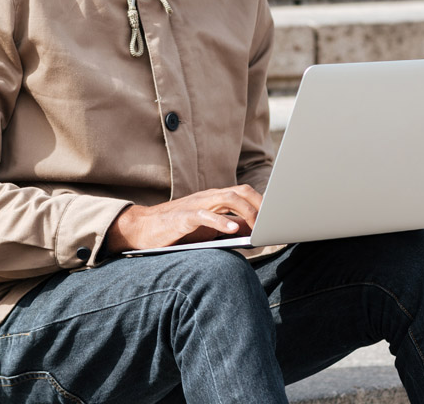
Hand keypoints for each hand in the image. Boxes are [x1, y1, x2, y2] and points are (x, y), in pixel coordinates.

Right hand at [104, 185, 262, 251]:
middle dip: (261, 204)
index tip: (281, 215)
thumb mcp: (207, 227)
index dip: (264, 201)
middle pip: (241, 191)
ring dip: (247, 212)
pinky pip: (204, 215)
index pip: (245, 193)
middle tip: (273, 223)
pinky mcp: (182, 218)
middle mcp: (207, 197)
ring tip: (259, 227)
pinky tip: (231, 231)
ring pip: (227, 198)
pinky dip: (220, 221)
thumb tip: (253, 231)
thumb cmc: (176, 229)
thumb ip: (229, 225)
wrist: (142, 229)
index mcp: (214, 199)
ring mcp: (195, 205)